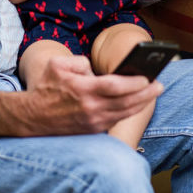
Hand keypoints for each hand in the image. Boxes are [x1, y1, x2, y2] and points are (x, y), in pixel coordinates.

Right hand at [21, 55, 161, 134]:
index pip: (116, 86)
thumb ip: (80, 62)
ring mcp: (92, 122)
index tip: (148, 76)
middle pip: (126, 102)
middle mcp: (90, 108)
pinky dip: (128, 111)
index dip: (135, 82)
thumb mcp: (57, 65)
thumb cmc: (46, 88)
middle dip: (146, 94)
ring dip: (141, 103)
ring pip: (124, 113)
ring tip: (153, 93)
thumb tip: (97, 70)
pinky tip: (137, 103)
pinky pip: (115, 120)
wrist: (32, 118)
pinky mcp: (92, 130)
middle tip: (160, 85)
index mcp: (83, 90)